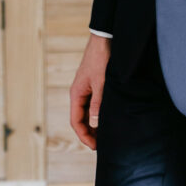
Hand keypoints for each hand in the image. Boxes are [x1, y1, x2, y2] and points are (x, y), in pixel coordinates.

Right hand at [69, 33, 111, 149]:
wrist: (104, 39)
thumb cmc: (100, 58)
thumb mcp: (101, 82)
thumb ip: (98, 103)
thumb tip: (95, 123)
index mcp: (76, 93)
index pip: (76, 121)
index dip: (84, 136)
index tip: (95, 146)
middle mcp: (79, 93)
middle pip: (81, 119)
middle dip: (90, 132)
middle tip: (103, 144)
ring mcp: (87, 89)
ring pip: (88, 112)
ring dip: (95, 123)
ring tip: (107, 134)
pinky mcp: (94, 85)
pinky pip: (94, 104)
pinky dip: (99, 113)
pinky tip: (109, 118)